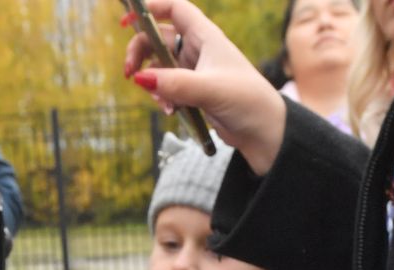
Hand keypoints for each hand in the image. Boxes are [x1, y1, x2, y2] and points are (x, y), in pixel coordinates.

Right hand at [124, 0, 287, 174]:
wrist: (265, 132)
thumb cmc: (247, 102)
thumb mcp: (209, 89)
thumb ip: (175, 83)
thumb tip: (140, 78)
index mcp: (206, 37)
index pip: (175, 8)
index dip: (151, 8)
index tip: (128, 20)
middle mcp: (199, 49)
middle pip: (157, 38)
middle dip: (140, 52)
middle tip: (130, 73)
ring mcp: (195, 71)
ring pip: (159, 66)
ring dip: (151, 81)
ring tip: (159, 100)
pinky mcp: (193, 92)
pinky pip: (167, 88)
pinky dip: (163, 97)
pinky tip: (171, 111)